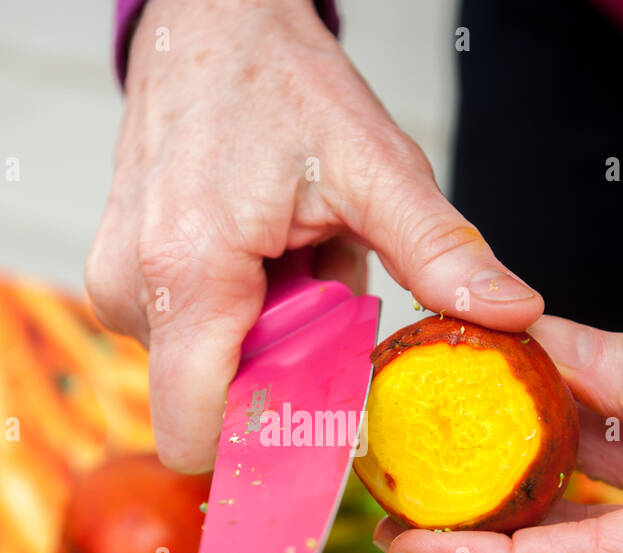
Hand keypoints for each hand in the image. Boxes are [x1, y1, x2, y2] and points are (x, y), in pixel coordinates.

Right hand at [85, 0, 543, 471]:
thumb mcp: (376, 166)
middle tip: (313, 288)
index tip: (321, 405)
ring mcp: (114, 287)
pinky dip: (233, 315)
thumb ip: (437, 251)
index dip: (266, 442)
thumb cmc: (282, 86)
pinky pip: (184, 339)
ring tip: (284, 257)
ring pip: (204, 373)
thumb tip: (509, 314)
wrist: (208, 25)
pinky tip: (256, 254)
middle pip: (218, 405)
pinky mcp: (113, 280)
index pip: (197, 435)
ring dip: (261, 338)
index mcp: (188, 274)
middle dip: (280, 372)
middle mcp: (131, 291)